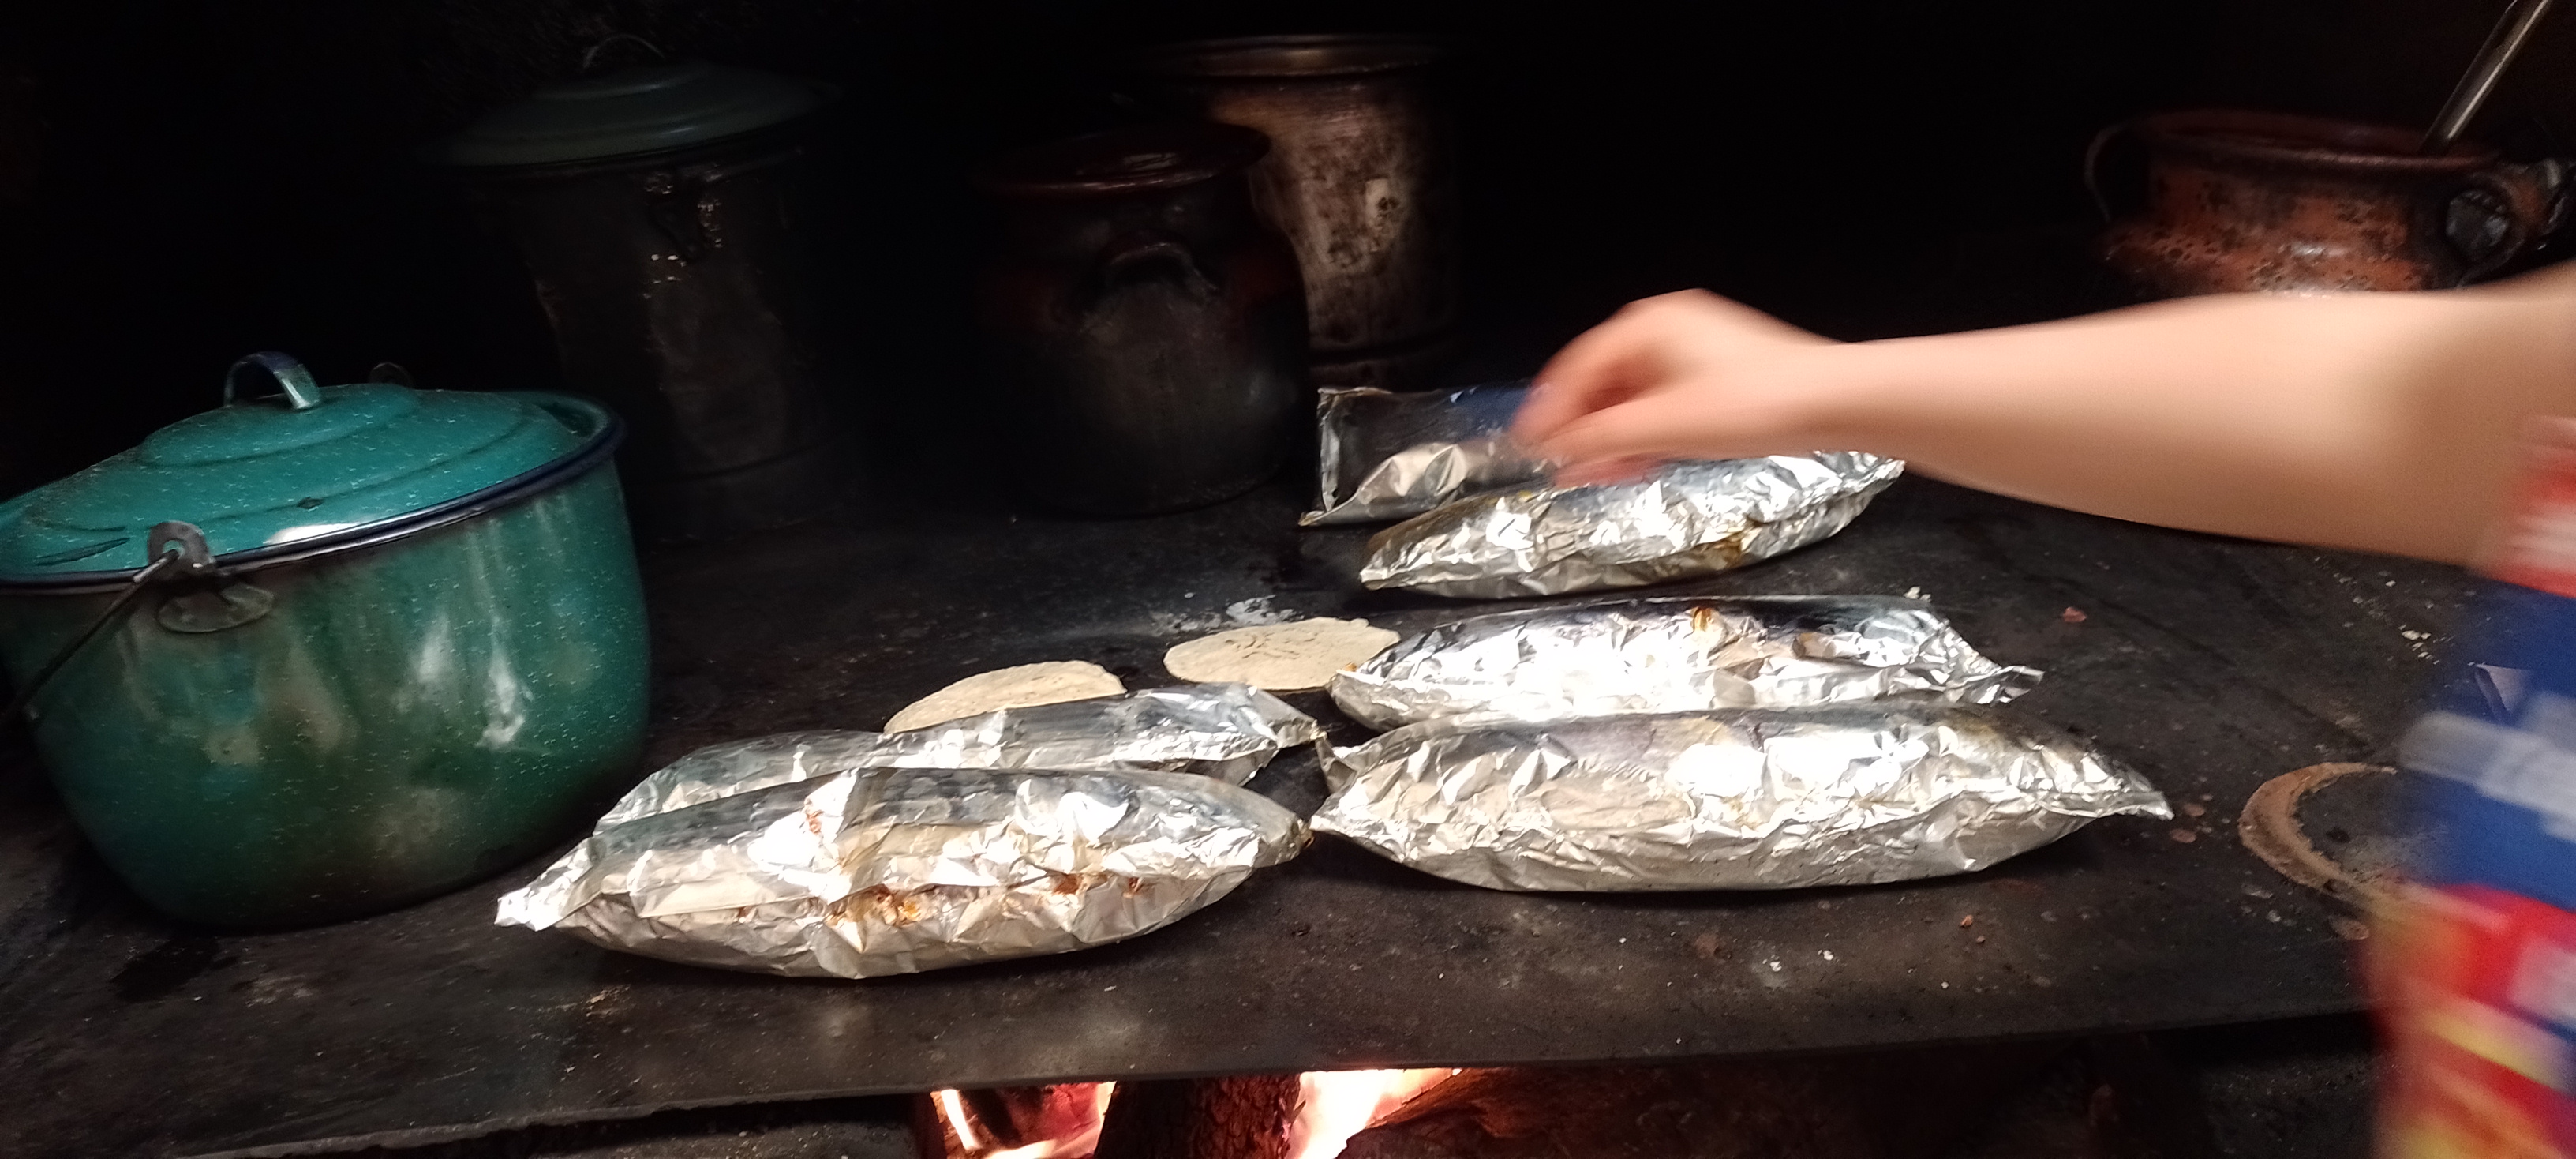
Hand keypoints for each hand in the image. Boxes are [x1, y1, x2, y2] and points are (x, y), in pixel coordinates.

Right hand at [1512, 290, 1841, 484]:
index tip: (1527, 446)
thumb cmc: (1756, 401)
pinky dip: (1644, 433)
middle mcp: (1666, 330)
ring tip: (1596, 475)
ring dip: (1612, 437)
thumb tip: (1556, 452)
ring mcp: (1693, 352)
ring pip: (1633, 396)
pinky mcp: (1715, 376)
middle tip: (1559, 466)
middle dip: (1581, 428)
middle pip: (1602, 381)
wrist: (1832, 402)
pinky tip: (1636, 464)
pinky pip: (1662, 403)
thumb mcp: (1663, 425)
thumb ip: (1601, 439)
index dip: (1547, 411)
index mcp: (1647, 326)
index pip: (1576, 369)